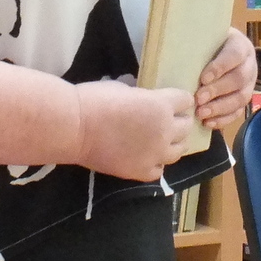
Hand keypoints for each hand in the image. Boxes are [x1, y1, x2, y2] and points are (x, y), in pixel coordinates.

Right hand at [73, 79, 194, 180]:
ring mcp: (155, 154)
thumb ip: (140, 96)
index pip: (186, 101)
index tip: (174, 100)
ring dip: (173, 143)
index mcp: (161, 105)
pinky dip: (157, 163)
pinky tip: (148, 157)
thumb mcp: (124, 88)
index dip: (180, 100)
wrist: (74, 127)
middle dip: (179, 120)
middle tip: (167, 119)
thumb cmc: (95, 99)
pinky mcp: (141, 172)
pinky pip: (160, 170)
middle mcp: (165, 131)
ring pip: (179, 150)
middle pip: (186, 126)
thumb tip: (141, 97)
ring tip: (162, 140)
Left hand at [196, 28, 257, 129]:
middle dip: (217, 90)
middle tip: (198, 98)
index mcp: (240, 46)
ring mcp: (249, 84)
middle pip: (239, 79)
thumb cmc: (207, 45)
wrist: (220, 52)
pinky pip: (238, 112)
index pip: (234, 55)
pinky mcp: (244, 101)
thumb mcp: (205, 38)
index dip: (220, 67)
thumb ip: (196, 44)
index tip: (203, 78)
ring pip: (241, 98)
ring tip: (201, 113)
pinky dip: (223, 119)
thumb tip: (171, 51)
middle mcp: (249, 65)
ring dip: (220, 107)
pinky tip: (207, 123)